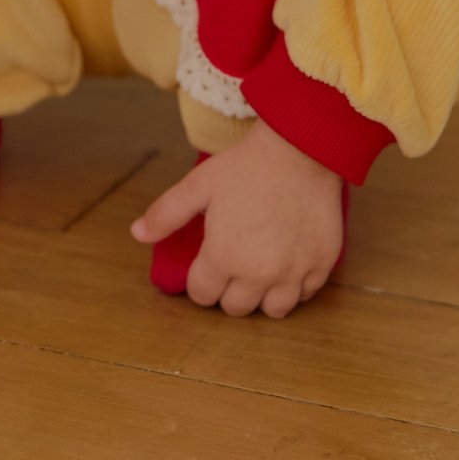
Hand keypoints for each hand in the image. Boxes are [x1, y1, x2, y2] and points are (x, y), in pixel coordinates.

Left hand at [130, 118, 344, 316]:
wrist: (300, 149)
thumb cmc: (246, 165)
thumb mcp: (198, 185)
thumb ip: (166, 213)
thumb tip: (137, 234)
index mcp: (222, 259)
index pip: (202, 295)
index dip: (199, 279)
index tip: (206, 262)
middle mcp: (258, 276)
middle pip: (236, 308)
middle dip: (229, 290)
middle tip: (233, 263)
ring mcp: (293, 274)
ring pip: (273, 310)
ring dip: (263, 296)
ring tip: (261, 269)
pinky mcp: (321, 266)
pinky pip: (306, 294)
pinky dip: (296, 285)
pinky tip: (289, 261)